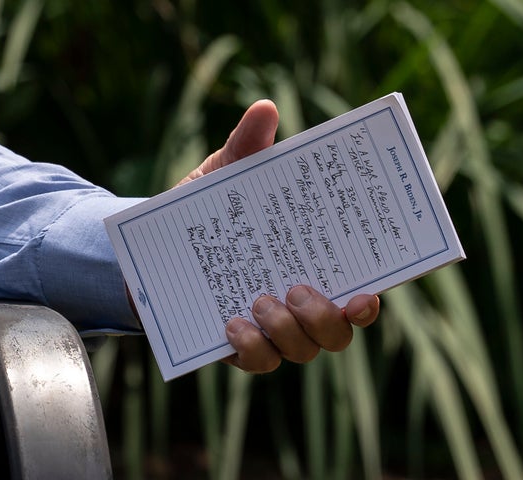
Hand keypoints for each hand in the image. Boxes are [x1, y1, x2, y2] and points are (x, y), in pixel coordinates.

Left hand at [179, 100, 379, 373]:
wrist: (154, 245)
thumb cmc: (205, 209)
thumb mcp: (226, 175)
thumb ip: (248, 146)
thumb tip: (265, 109)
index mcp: (310, 266)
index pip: (355, 293)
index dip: (369, 303)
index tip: (367, 292)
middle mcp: (299, 305)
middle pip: (337, 333)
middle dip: (325, 318)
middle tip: (297, 288)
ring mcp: (270, 330)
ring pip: (302, 352)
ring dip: (288, 331)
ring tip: (259, 301)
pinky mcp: (237, 347)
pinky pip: (258, 362)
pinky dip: (251, 348)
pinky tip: (231, 324)